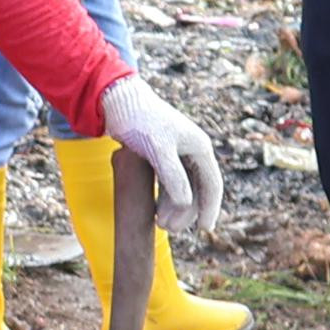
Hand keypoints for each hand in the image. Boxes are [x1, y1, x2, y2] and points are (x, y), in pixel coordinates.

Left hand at [94, 75, 225, 237]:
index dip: (210, 208)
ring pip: (183, 188)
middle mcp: (193, 150)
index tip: (205, 229)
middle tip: (168, 229)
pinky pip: (170, 182)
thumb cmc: (139, 120)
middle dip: (186, 212)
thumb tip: (188, 204)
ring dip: (175, 207)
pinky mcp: (162, 154)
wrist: (117, 100)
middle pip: (197, 189)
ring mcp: (178, 153)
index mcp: (199, 147)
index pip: (212, 184)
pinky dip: (165, 198)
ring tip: (160, 224)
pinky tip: (156, 210)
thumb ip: (173, 176)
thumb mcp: (158, 150)